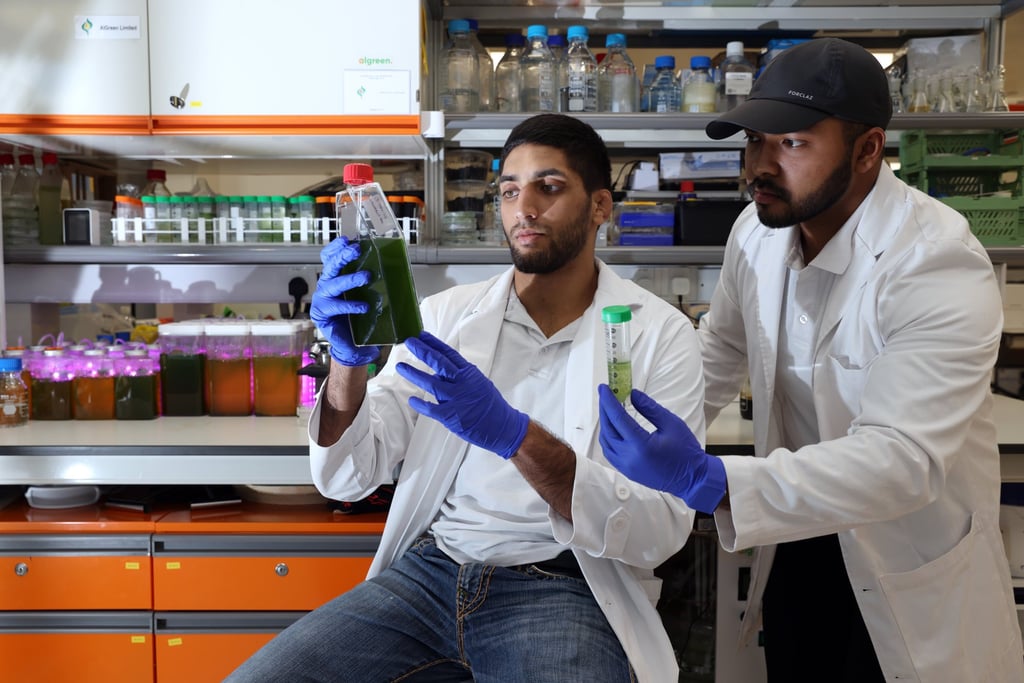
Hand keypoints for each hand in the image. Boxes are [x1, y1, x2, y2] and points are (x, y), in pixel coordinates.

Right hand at [309, 237, 379, 366]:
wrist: (353, 345)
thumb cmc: (360, 318)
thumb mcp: (366, 296)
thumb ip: (371, 282)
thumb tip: (396, 266)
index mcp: (334, 277)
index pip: (330, 257)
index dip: (336, 247)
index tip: (348, 239)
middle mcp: (326, 285)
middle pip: (331, 266)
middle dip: (343, 256)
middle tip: (356, 250)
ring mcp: (322, 299)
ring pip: (333, 284)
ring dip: (350, 279)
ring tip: (366, 277)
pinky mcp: (321, 314)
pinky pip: (336, 306)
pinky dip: (351, 305)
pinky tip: (363, 307)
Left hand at [396, 331, 528, 458]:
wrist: (503, 427)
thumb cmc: (491, 406)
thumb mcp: (478, 384)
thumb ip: (458, 379)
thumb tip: (438, 375)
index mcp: (470, 373)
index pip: (449, 354)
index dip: (434, 343)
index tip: (422, 335)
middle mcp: (463, 383)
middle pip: (439, 362)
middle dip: (422, 351)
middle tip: (409, 342)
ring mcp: (457, 399)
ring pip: (431, 383)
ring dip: (414, 374)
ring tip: (401, 366)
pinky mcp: (452, 416)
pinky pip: (432, 408)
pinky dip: (420, 404)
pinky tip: (412, 399)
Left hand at [598, 385, 725, 513]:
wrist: (692, 479)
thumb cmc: (686, 451)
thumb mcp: (671, 423)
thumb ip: (649, 408)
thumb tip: (632, 394)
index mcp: (640, 445)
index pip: (618, 418)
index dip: (609, 401)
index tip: (604, 388)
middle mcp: (629, 457)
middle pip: (608, 429)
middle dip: (604, 410)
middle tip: (605, 395)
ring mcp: (626, 467)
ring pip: (606, 442)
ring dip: (605, 424)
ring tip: (609, 409)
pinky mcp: (627, 472)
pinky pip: (610, 453)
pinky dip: (608, 438)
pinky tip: (613, 428)